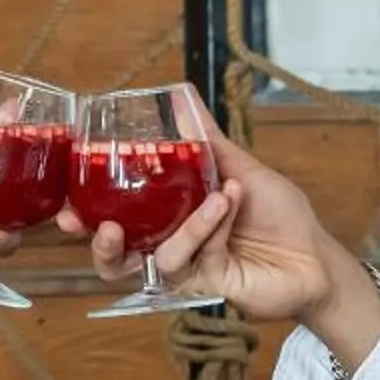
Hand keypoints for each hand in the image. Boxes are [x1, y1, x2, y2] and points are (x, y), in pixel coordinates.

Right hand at [53, 100, 342, 323]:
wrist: (315, 257)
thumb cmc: (280, 214)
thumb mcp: (240, 166)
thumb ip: (206, 139)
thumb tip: (183, 95)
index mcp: (170, 214)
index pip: (118, 214)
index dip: (86, 210)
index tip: (65, 198)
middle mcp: (171, 242)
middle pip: (117, 251)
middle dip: (99, 240)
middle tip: (95, 223)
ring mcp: (188, 267)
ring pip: (152, 257)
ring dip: (177, 225)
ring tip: (207, 198)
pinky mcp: (205, 284)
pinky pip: (190, 257)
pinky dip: (208, 225)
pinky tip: (229, 202)